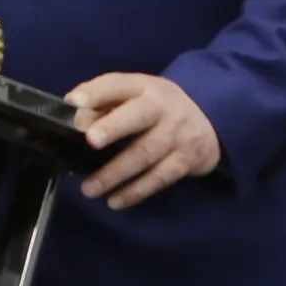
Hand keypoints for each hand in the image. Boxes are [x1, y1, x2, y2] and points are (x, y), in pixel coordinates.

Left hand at [65, 73, 221, 210]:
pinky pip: (159, 178)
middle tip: (91, 140)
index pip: (119, 84)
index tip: (74, 102)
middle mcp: (163, 107)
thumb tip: (76, 119)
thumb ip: (108, 103)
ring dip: (115, 173)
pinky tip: (115, 201)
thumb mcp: (139, 95)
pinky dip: (136, 192)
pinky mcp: (185, 161)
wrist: (210, 120)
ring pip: (145, 153)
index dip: (96, 91)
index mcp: (145, 87)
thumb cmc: (159, 108)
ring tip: (88, 189)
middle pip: (138, 116)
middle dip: (114, 127)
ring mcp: (176, 135)